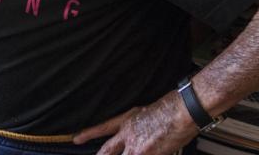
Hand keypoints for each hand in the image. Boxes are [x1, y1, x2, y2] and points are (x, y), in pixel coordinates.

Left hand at [73, 92, 196, 154]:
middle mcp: (129, 134)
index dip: (89, 134)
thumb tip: (138, 132)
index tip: (76, 139)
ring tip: (133, 152)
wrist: (182, 110)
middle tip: (92, 154)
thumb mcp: (147, 111)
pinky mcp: (147, 154)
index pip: (103, 128)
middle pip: (107, 151)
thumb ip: (139, 123)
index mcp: (128, 120)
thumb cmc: (172, 108)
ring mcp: (137, 147)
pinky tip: (148, 154)